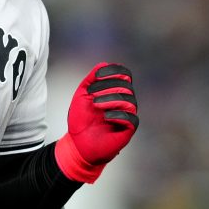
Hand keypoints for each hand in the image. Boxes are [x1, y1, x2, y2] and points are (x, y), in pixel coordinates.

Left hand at [55, 63, 138, 182]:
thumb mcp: (82, 95)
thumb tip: (103, 64)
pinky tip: (105, 117)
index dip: (114, 71)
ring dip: (111, 99)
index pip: (124, 75)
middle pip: (126, 86)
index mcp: (115, 91)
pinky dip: (118, 114)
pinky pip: (131, 118)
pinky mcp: (128, 129)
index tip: (98, 75)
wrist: (78, 144)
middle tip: (91, 94)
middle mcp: (124, 101)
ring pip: (129, 100)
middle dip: (108, 87)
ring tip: (95, 105)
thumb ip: (91, 79)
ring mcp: (127, 115)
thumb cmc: (80, 121)